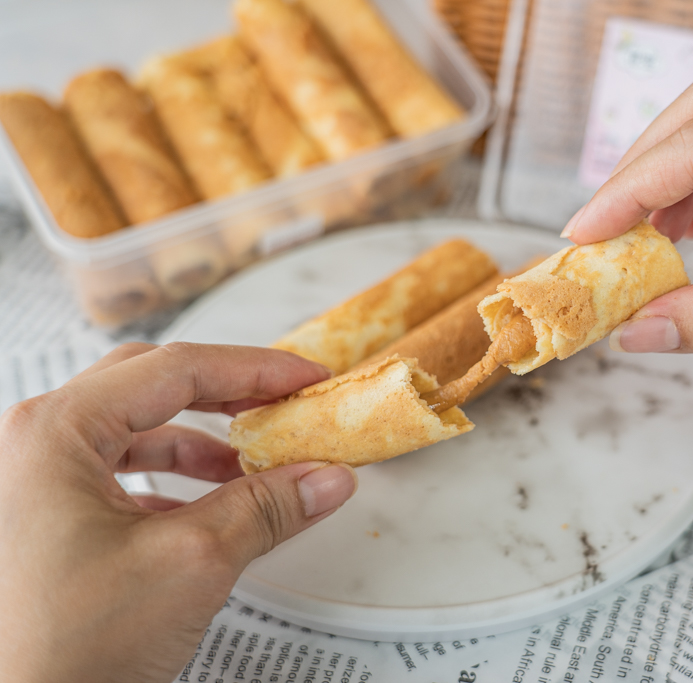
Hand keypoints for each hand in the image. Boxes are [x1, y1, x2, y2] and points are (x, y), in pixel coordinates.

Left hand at [0, 342, 357, 682]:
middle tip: (282, 403)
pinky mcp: (40, 518)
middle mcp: (35, 444)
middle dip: (226, 393)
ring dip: (201, 440)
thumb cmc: (57, 652)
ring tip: (254, 465)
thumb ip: (266, 509)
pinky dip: (171, 479)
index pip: (178, 369)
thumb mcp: (189, 565)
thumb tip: (324, 478)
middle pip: (152, 385)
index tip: (306, 380)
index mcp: (56, 431)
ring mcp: (31, 482)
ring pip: (134, 429)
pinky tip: (206, 508)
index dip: (256, 369)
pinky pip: (115, 471)